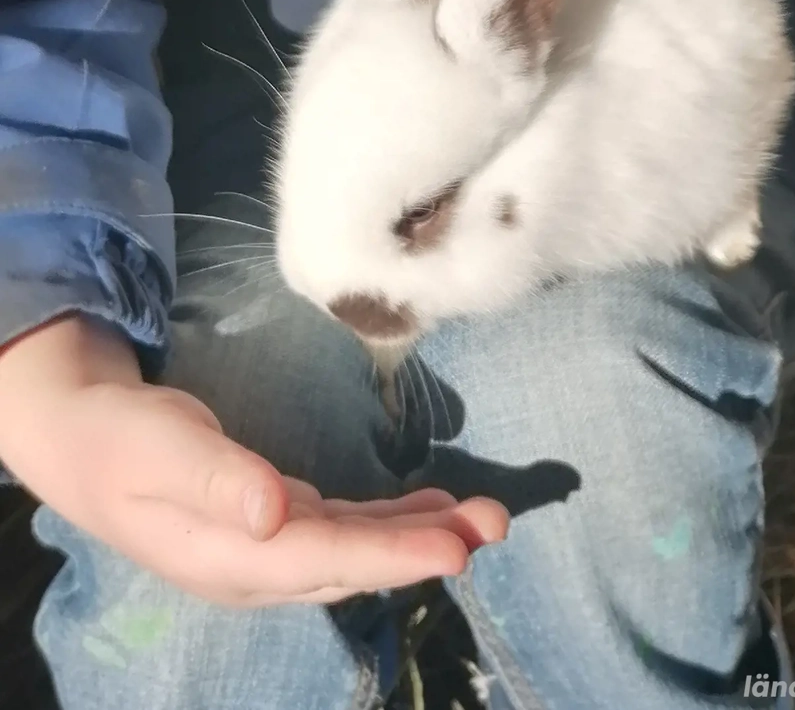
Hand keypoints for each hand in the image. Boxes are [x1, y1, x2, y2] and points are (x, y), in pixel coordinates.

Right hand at [0, 315, 508, 606]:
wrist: (87, 445)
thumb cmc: (120, 439)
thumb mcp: (160, 448)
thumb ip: (218, 478)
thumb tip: (275, 513)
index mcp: (227, 557)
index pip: (325, 561)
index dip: (392, 557)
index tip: (456, 550)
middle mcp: (257, 566)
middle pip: (355, 563)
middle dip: (428, 548)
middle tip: (496, 521)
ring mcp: (269, 549)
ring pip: (358, 549)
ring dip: (421, 534)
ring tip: (481, 515)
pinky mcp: (276, 526)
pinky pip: (345, 531)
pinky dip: (390, 523)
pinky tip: (430, 509)